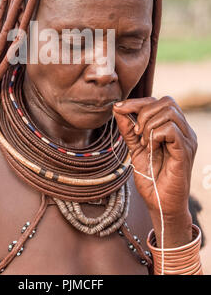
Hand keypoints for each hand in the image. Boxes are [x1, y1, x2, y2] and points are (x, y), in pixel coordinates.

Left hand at [113, 96, 196, 220]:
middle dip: (143, 112)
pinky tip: (150, 147)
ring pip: (169, 112)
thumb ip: (128, 129)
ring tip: (144, 142)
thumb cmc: (151, 177)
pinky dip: (155, 135)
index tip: (118, 108)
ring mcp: (187, 139)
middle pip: (166, 101)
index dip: (137, 102)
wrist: (159, 203)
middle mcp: (184, 130)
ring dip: (149, 125)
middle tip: (136, 132)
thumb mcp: (135, 148)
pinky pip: (171, 129)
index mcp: (173, 127)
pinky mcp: (185, 151)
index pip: (159, 101)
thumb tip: (117, 108)